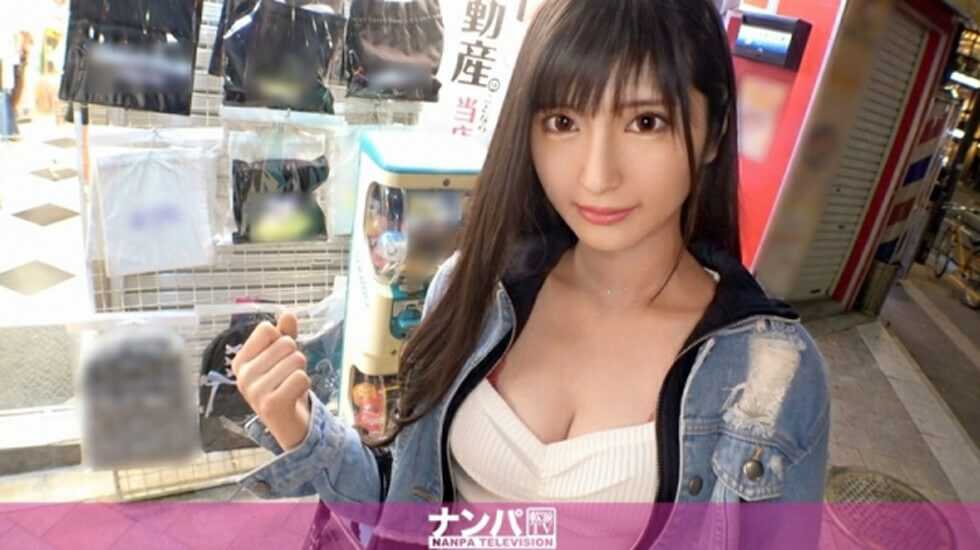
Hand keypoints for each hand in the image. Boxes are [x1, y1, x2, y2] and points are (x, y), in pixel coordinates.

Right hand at [232, 313, 311, 450]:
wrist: (288, 424)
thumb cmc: (284, 386)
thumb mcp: (282, 358)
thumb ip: (285, 335)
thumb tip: (288, 314)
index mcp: (241, 361)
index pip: (267, 329)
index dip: (282, 340)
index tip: (279, 360)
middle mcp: (242, 376)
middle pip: (285, 343)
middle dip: (296, 357)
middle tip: (288, 377)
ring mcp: (254, 391)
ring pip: (296, 359)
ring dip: (302, 371)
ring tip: (291, 387)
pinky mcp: (270, 405)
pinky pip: (301, 378)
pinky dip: (305, 385)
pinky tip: (295, 396)